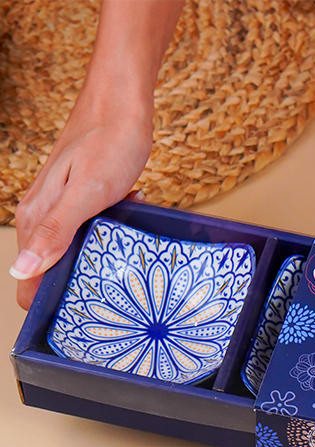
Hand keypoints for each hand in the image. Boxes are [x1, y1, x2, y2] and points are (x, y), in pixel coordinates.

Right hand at [12, 93, 152, 308]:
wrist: (123, 104)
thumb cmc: (108, 143)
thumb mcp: (86, 192)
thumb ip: (55, 232)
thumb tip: (22, 270)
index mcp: (35, 219)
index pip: (28, 280)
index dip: (50, 303)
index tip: (83, 312)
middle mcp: (41, 214)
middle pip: (52, 269)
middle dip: (84, 278)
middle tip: (117, 272)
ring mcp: (60, 205)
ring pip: (75, 249)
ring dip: (102, 250)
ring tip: (125, 235)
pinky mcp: (81, 198)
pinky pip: (93, 228)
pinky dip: (113, 227)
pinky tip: (130, 209)